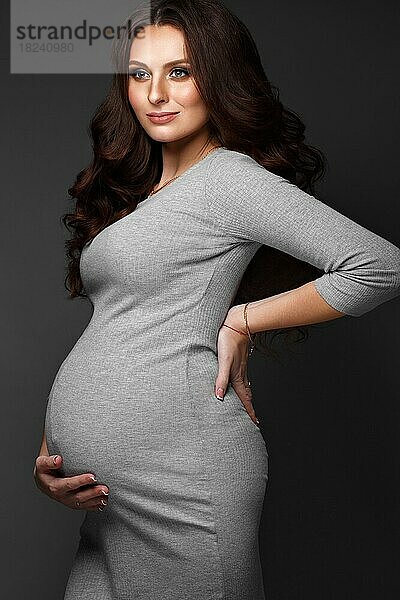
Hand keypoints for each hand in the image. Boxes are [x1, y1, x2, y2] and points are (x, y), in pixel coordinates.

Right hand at [33, 454, 108, 511]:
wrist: (44, 478)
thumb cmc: (45, 468)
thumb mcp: (42, 463)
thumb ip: (49, 461)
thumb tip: (58, 460)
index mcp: (53, 486)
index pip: (68, 485)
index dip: (80, 481)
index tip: (93, 476)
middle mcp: (61, 496)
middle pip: (78, 497)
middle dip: (92, 493)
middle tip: (105, 488)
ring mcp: (67, 501)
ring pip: (83, 503)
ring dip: (95, 500)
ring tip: (107, 495)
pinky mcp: (73, 502)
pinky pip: (84, 506)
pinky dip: (94, 505)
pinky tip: (104, 502)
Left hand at [215, 304, 259, 426]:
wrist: (236, 323)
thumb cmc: (228, 341)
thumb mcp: (223, 361)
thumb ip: (221, 379)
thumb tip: (220, 397)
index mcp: (237, 377)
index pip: (244, 399)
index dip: (249, 412)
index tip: (255, 423)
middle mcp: (240, 374)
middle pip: (246, 395)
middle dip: (249, 408)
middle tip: (253, 419)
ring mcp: (240, 367)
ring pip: (245, 386)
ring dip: (246, 397)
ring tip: (247, 405)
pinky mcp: (238, 360)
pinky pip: (242, 377)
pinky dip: (243, 385)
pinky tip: (239, 382)